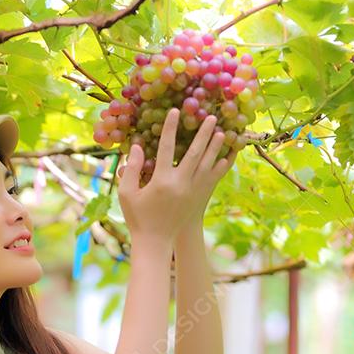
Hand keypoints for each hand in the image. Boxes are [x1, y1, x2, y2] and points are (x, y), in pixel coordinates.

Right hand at [117, 108, 237, 240]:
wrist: (155, 242)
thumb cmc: (138, 217)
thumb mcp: (126, 194)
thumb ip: (131, 169)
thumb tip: (137, 145)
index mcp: (161, 181)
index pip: (167, 148)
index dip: (171, 128)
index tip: (175, 112)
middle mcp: (180, 185)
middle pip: (195, 153)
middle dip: (203, 134)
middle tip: (211, 117)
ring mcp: (192, 192)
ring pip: (208, 165)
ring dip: (215, 147)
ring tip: (222, 131)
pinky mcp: (199, 199)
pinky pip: (214, 179)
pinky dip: (221, 167)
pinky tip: (227, 156)